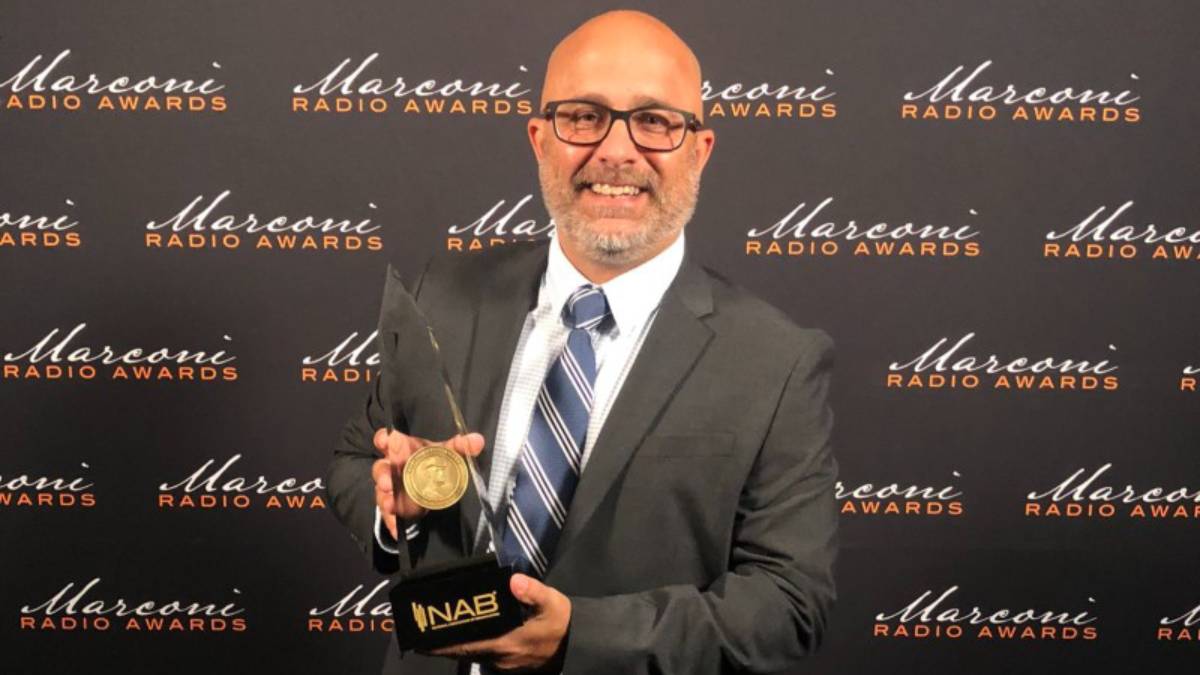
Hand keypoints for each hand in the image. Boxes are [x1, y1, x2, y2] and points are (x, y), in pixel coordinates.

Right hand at [371, 428, 484, 538]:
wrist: (428, 484)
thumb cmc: (431, 461)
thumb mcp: (447, 452)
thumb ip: (462, 446)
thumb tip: (477, 441)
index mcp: (401, 449)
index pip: (387, 439)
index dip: (384, 439)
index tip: (386, 442)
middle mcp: (391, 467)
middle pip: (381, 469)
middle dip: (383, 475)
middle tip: (388, 483)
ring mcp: (390, 489)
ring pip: (382, 493)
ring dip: (385, 499)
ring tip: (391, 505)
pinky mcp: (394, 507)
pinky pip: (388, 516)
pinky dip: (392, 522)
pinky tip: (396, 530)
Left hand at [427, 574, 570, 671]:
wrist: (577, 645)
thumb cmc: (561, 623)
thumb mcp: (552, 603)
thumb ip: (533, 591)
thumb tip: (513, 581)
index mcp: (506, 643)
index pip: (466, 646)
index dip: (441, 645)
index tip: (421, 641)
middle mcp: (500, 658)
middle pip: (464, 651)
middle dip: (443, 644)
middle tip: (424, 631)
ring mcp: (504, 664)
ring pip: (473, 655)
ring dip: (457, 645)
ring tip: (440, 630)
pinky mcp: (509, 665)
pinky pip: (483, 656)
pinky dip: (471, 647)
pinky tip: (468, 635)